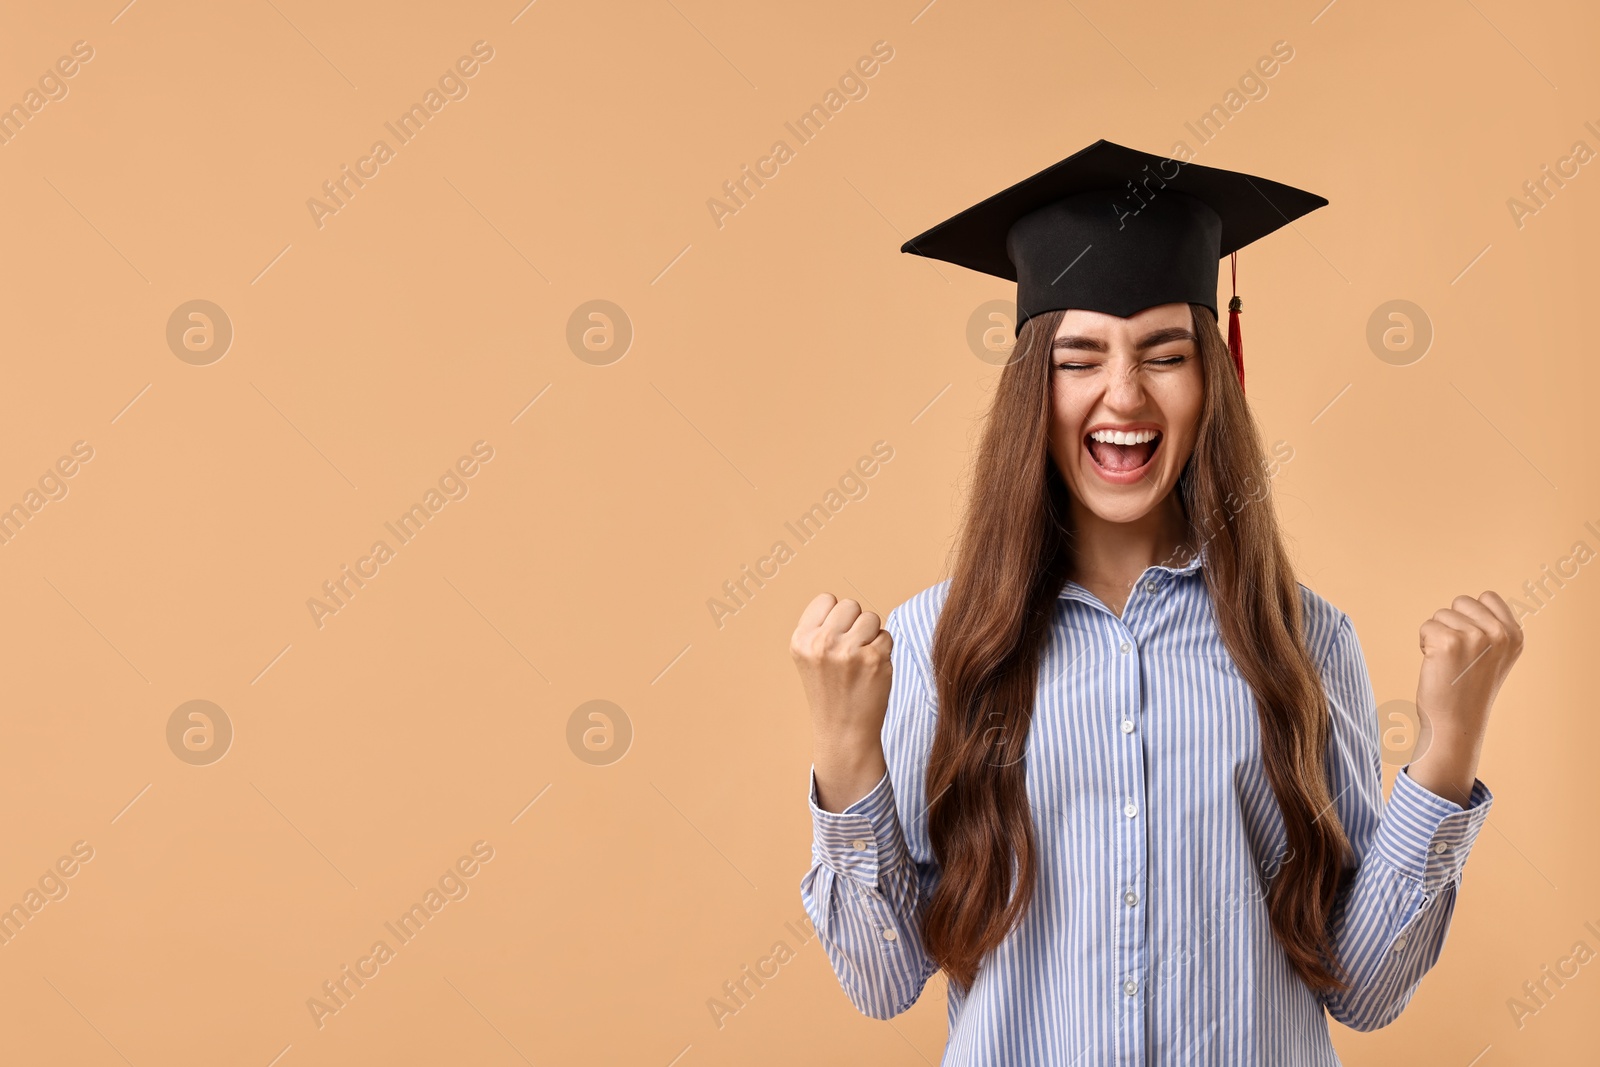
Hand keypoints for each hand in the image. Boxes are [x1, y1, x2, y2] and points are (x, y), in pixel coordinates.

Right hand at [791, 593, 892, 811]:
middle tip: (850, 652)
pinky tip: (873, 671)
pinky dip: (884, 651)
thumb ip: (822, 628)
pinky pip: (887, 636)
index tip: (835, 639)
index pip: (826, 599)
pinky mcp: (875, 660)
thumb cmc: (830, 692)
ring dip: (871, 636)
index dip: (836, 617)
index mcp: (801, 640)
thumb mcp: (810, 658)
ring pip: (871, 618)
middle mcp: (821, 643)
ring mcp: (849, 651)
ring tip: (861, 661)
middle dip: (855, 624)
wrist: (843, 733)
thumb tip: (847, 605)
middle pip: (850, 605)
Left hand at [1408, 590, 1523, 802]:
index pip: (1487, 596)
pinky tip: (1437, 665)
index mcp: (1515, 634)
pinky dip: (1424, 644)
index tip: (1472, 644)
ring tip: (1449, 663)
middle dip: (1452, 624)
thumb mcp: (1495, 655)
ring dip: (1437, 635)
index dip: (1470, 616)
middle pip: (1461, 602)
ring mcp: (1476, 637)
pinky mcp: (1449, 643)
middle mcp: (1499, 634)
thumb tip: (1476, 601)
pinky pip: (1426, 627)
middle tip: (1458, 656)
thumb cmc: (1469, 688)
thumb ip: (1492, 627)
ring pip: (1440, 614)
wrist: (1456, 722)